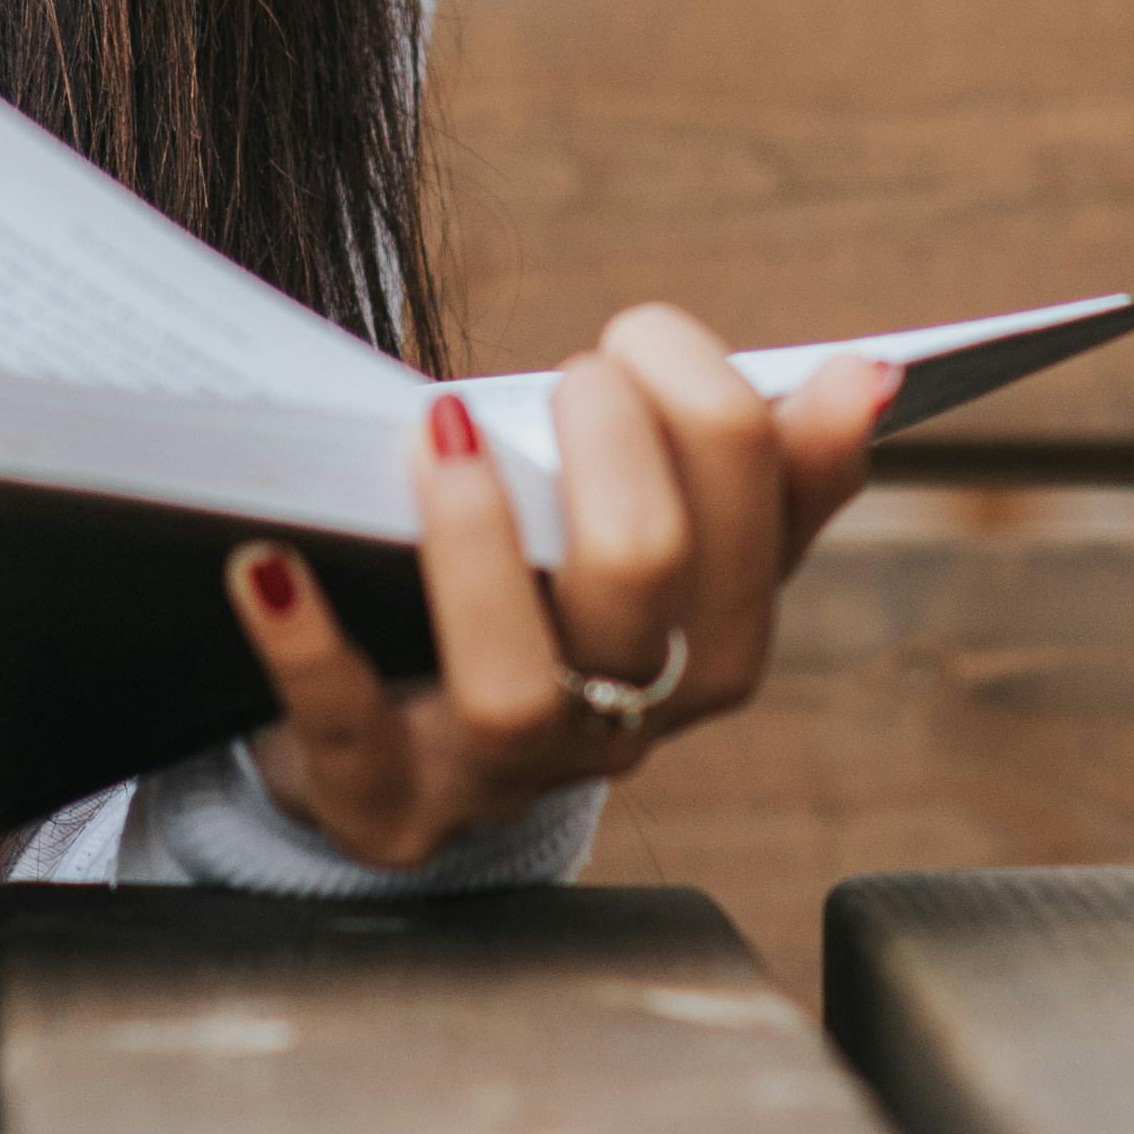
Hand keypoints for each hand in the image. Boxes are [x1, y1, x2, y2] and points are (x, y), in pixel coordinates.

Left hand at [220, 305, 889, 867]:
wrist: (405, 750)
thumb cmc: (543, 596)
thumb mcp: (652, 529)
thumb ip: (757, 465)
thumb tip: (868, 376)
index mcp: (714, 637)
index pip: (754, 518)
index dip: (707, 403)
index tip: (642, 332)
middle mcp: (628, 719)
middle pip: (647, 578)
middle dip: (605, 441)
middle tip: (562, 374)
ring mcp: (502, 771)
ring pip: (515, 682)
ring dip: (474, 541)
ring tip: (439, 431)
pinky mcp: (381, 801)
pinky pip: (345, 727)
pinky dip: (306, 641)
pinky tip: (265, 559)